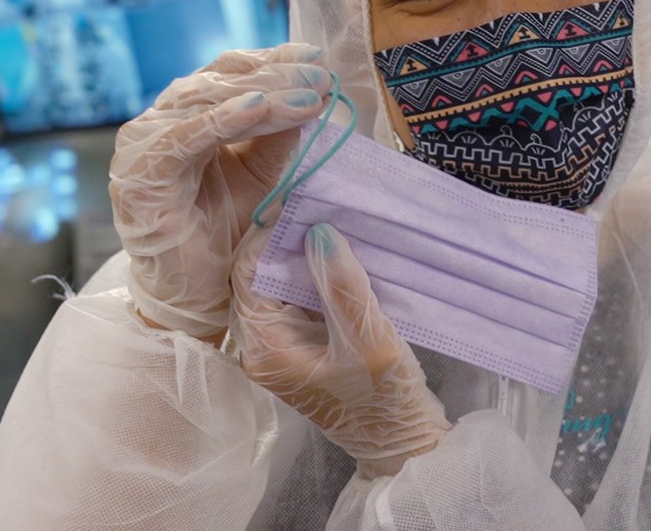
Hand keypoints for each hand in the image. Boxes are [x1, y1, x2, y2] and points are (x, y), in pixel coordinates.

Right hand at [109, 44, 331, 339]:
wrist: (198, 296)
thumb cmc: (228, 235)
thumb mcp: (263, 176)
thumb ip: (278, 136)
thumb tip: (312, 93)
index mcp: (188, 116)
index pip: (231, 74)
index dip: (275, 61)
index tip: (319, 58)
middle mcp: (160, 123)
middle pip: (221, 81)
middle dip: (277, 75)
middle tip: (322, 76)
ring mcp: (144, 146)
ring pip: (206, 103)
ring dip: (263, 94)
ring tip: (308, 95)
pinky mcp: (138, 175)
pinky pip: (183, 138)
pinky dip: (221, 119)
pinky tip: (259, 107)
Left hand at [231, 222, 450, 477]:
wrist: (401, 445)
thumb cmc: (386, 400)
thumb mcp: (370, 339)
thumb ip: (342, 285)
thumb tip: (318, 230)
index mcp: (264, 348)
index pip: (248, 272)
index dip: (273, 234)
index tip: (307, 205)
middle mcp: (259, 348)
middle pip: (255, 275)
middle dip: (284, 240)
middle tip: (319, 207)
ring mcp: (277, 349)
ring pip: (274, 284)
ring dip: (300, 255)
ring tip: (331, 224)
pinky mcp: (298, 347)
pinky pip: (293, 299)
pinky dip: (311, 275)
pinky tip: (338, 256)